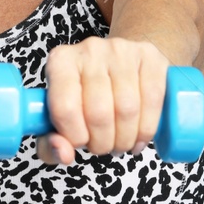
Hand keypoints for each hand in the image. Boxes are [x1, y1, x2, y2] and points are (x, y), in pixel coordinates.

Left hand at [36, 36, 168, 164]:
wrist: (120, 64)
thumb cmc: (86, 93)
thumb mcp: (60, 116)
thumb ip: (51, 142)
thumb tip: (64, 154)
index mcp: (60, 61)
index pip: (65, 108)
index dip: (75, 137)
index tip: (81, 143)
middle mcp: (90, 50)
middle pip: (99, 112)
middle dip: (102, 143)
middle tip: (103, 147)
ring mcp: (122, 50)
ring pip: (127, 109)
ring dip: (125, 139)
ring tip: (121, 143)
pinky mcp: (150, 56)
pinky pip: (152, 100)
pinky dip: (147, 129)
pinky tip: (140, 138)